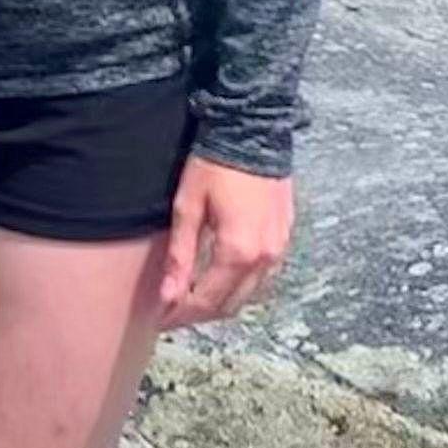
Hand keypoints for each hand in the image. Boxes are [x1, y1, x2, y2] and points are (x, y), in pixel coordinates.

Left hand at [156, 157, 291, 324]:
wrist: (253, 130)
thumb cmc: (215, 164)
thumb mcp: (188, 208)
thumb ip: (180, 256)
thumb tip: (168, 296)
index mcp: (238, 252)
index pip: (206, 302)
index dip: (181, 315)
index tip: (161, 317)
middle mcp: (265, 257)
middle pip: (230, 305)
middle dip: (199, 313)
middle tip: (172, 310)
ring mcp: (280, 248)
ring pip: (249, 295)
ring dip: (221, 301)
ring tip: (192, 295)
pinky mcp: (285, 237)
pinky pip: (264, 277)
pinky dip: (241, 285)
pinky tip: (221, 277)